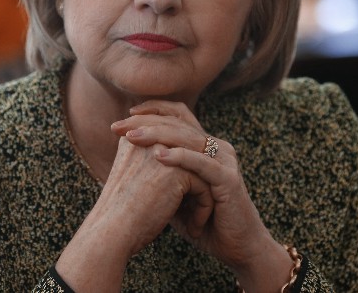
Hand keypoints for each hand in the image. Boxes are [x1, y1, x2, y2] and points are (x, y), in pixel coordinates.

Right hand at [55, 132, 212, 291]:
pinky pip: (203, 186)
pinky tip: (195, 228)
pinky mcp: (177, 171)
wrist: (111, 232)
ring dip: (202, 194)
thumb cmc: (119, 215)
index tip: (184, 198)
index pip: (171, 143)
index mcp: (133, 138)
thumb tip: (176, 169)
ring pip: (199, 169)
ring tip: (198, 217)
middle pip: (188, 153)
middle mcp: (148, 138)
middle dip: (196, 180)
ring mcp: (163, 152)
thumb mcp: (131, 179)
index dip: (184, 168)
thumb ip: (148, 164)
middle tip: (200, 204)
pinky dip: (203, 208)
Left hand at [112, 100, 285, 277]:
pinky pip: (201, 163)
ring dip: (157, 135)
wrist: (238, 248)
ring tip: (132, 137)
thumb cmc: (206, 223)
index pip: (180, 115)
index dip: (154, 110)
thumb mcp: (177, 193)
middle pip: (179, 123)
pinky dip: (179, 157)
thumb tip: (128, 160)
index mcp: (206, 147)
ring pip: (187, 138)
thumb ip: (162, 174)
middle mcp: (218, 148)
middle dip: (146, 122)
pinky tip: (158, 156)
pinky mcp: (228, 179)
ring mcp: (224, 161)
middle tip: (119, 126)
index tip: (126, 115)